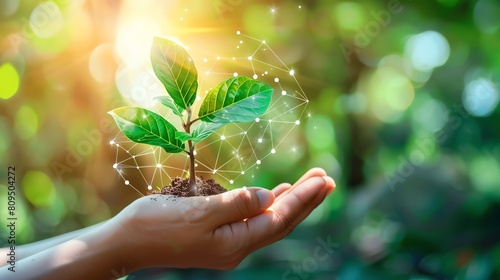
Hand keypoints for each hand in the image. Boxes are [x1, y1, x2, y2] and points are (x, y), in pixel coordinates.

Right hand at [115, 167, 334, 271]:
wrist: (127, 242)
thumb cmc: (156, 225)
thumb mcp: (197, 213)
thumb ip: (236, 204)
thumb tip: (269, 197)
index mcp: (234, 243)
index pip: (279, 218)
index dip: (303, 197)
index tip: (323, 178)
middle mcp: (236, 247)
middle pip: (281, 221)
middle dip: (306, 200)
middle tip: (327, 178)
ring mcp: (228, 243)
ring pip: (270, 220)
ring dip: (291, 201)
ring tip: (312, 184)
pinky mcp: (219, 236)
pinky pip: (254, 220)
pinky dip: (269, 205)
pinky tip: (275, 194)